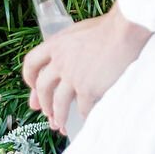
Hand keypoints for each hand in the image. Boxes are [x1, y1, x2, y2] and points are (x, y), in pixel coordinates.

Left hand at [23, 6, 149, 133]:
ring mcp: (72, 76)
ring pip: (58, 103)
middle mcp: (60, 62)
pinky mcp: (87, 88)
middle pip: (42, 87)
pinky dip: (82, 116)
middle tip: (46, 113)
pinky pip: (82, 108)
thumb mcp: (80, 31)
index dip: (29, 77)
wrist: (125, 30)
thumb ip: (69, 46)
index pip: (31, 63)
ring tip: (60, 125)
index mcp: (56, 45)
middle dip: (43, 103)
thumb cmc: (109, 27)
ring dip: (58, 116)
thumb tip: (68, 59)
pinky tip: (85, 119)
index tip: (33, 87)